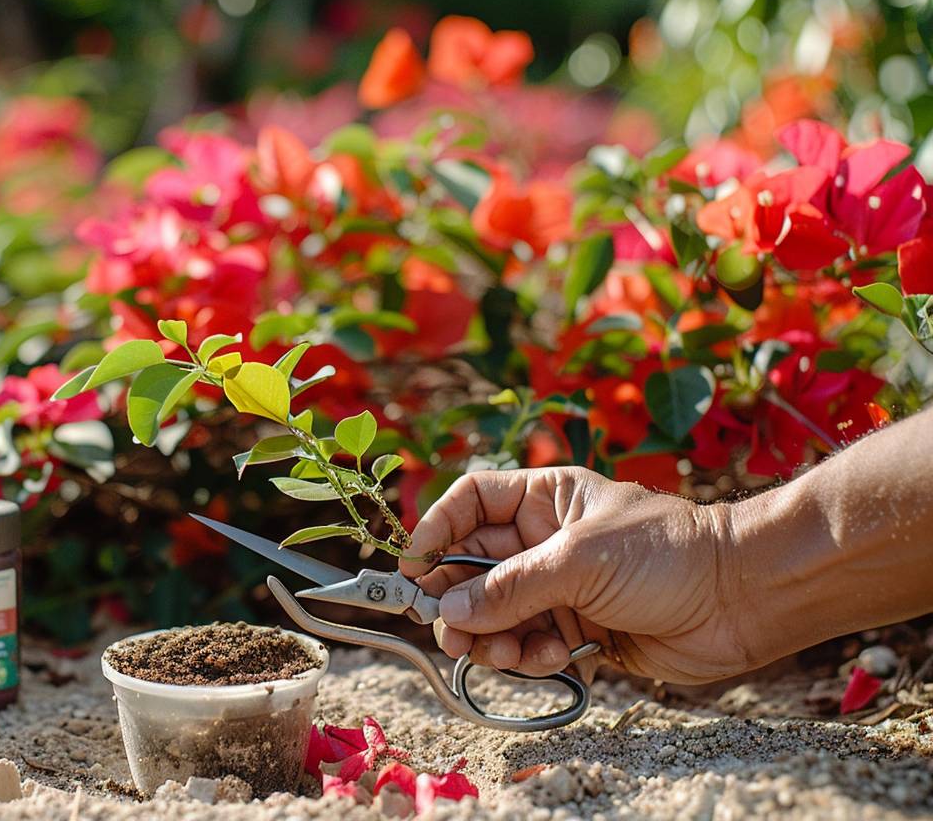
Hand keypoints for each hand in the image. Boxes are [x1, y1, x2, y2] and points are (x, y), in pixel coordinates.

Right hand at [398, 467, 753, 684]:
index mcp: (544, 498)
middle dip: (459, 599)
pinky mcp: (576, 632)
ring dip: (493, 637)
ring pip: (495, 614)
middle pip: (472, 567)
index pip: (470, 502)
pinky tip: (553, 658)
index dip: (437, 530)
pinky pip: (527, 647)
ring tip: (510, 652)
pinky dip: (528, 658)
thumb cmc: (667, 553)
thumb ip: (509, 587)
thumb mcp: (578, 560)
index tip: (413, 567)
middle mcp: (544, 541)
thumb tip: (449, 610)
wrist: (742, 600)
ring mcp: (559, 588)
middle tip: (449, 630)